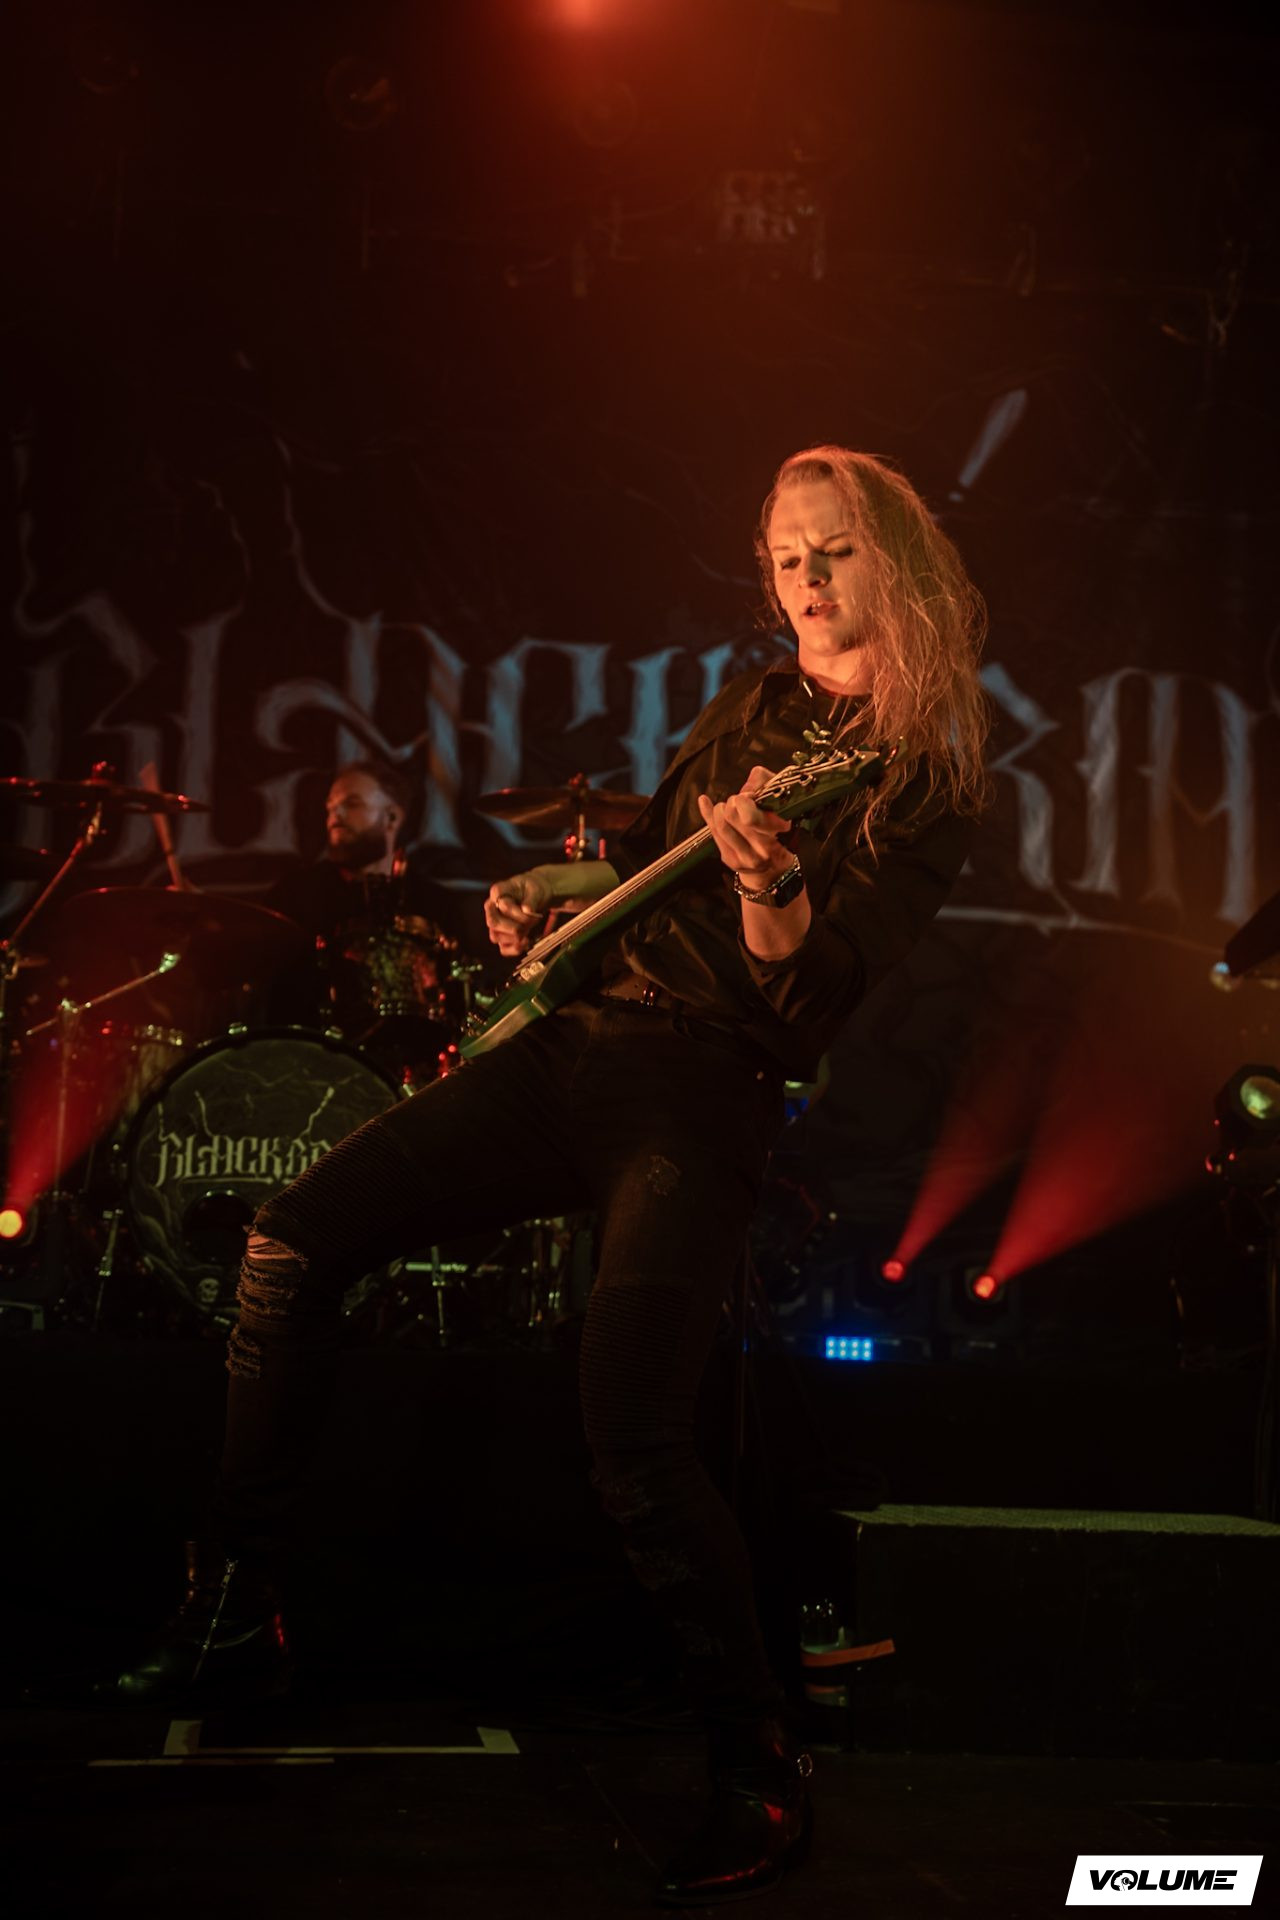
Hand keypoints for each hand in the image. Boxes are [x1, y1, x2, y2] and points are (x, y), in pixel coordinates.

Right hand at [484, 870, 553, 955]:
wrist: (537, 894)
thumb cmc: (534, 889)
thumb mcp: (536, 889)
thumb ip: (531, 899)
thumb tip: (527, 910)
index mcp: (498, 891)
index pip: (503, 906)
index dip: (518, 913)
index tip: (533, 913)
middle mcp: (492, 907)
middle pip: (493, 923)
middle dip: (514, 928)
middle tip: (530, 924)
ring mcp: (495, 922)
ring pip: (496, 937)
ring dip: (515, 937)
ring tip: (530, 929)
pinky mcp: (502, 934)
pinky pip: (502, 948)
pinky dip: (514, 949)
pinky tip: (526, 943)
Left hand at [696, 766, 791, 884]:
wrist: (776, 865)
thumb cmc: (780, 825)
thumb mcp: (782, 799)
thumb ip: (765, 783)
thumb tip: (745, 790)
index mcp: (779, 832)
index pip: (750, 818)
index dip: (745, 801)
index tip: (750, 797)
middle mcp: (763, 849)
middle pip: (732, 816)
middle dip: (733, 802)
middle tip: (739, 801)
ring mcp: (746, 858)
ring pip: (721, 824)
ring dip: (721, 809)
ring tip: (728, 807)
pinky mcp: (731, 861)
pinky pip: (713, 833)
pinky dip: (708, 813)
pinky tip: (704, 801)